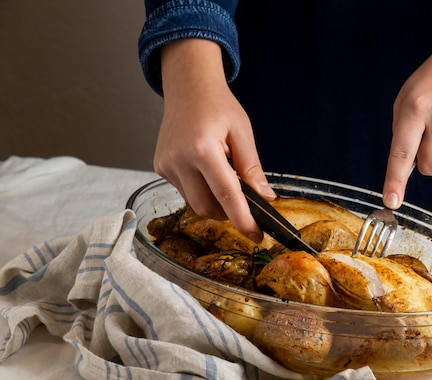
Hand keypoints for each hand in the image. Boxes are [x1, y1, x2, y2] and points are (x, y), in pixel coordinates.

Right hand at [154, 39, 274, 242]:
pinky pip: (185, 192)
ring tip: (225, 178)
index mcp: (202, 149)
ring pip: (195, 203)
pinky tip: (207, 172)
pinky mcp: (160, 168)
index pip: (226, 195)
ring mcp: (166, 165)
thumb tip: (266, 199)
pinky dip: (201, 191)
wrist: (188, 86)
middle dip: (229, 213)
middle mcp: (179, 160)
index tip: (255, 235)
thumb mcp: (242, 133)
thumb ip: (252, 168)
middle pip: (207, 207)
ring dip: (215, 202)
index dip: (243, 219)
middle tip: (246, 204)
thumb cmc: (218, 105)